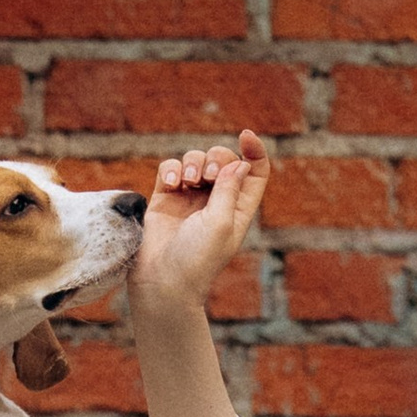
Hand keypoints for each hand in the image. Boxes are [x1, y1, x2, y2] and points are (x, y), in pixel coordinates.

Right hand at [132, 129, 271, 316]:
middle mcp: (216, 201)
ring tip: (185, 183)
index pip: (255, 171)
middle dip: (216, 157)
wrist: (161, 280)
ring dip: (192, 163)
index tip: (245, 135)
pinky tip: (171, 184)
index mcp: (239, 208)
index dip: (255, 151)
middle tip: (207, 174)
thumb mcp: (221, 223)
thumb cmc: (197, 258)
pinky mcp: (165, 198)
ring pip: (195, 160)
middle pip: (223, 159)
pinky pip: (171, 169)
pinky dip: (172, 169)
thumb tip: (240, 162)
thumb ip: (229, 189)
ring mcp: (190, 199)